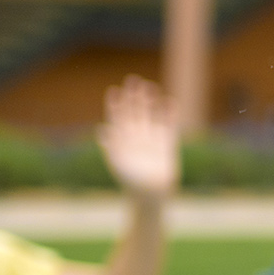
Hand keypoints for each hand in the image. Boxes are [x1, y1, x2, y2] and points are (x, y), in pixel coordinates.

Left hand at [98, 77, 178, 198]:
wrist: (151, 194)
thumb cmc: (131, 181)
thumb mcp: (118, 163)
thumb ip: (113, 146)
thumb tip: (104, 129)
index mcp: (121, 140)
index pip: (117, 117)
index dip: (115, 104)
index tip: (115, 91)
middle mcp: (135, 136)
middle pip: (134, 112)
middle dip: (133, 97)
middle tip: (133, 80)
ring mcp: (151, 138)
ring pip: (150, 115)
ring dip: (150, 101)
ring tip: (150, 87)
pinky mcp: (167, 143)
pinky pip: (169, 124)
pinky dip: (169, 113)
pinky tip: (169, 101)